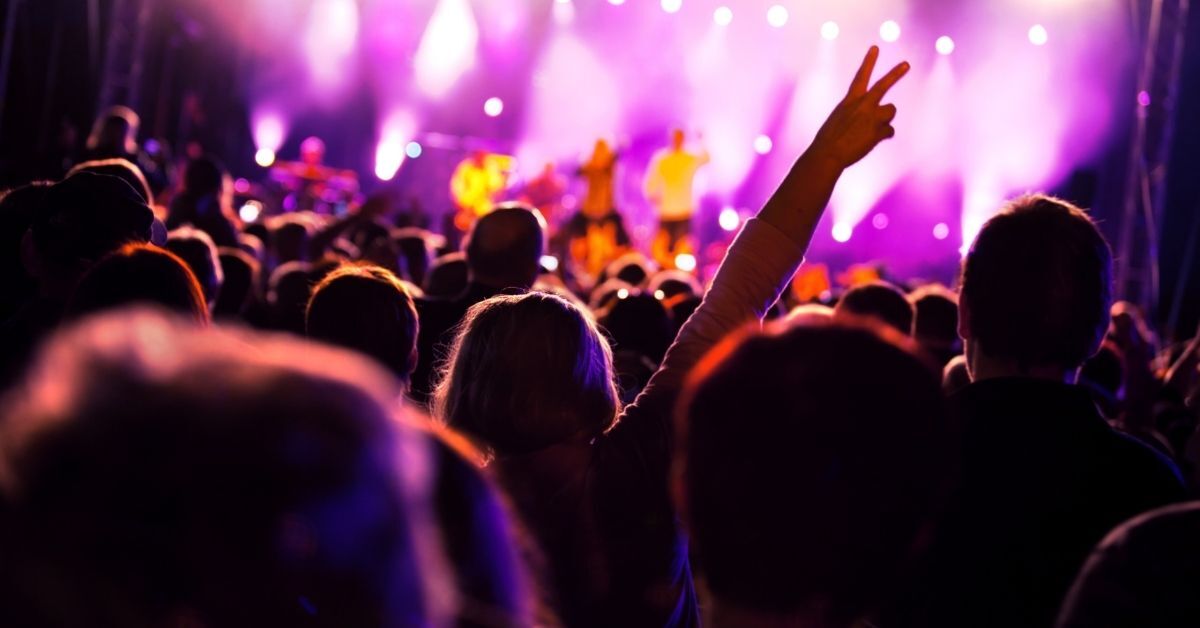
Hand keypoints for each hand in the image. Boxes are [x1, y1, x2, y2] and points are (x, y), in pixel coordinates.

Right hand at [809, 46, 908, 168]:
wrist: (827, 153)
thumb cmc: (828, 139)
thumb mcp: (838, 119)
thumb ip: (855, 114)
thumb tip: (871, 120)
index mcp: (850, 100)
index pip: (861, 75)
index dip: (869, 61)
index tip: (875, 48)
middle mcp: (863, 105)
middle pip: (883, 85)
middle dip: (896, 73)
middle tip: (906, 64)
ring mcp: (872, 117)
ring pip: (891, 111)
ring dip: (885, 118)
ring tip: (872, 128)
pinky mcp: (878, 132)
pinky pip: (890, 131)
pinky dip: (884, 135)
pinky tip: (871, 141)